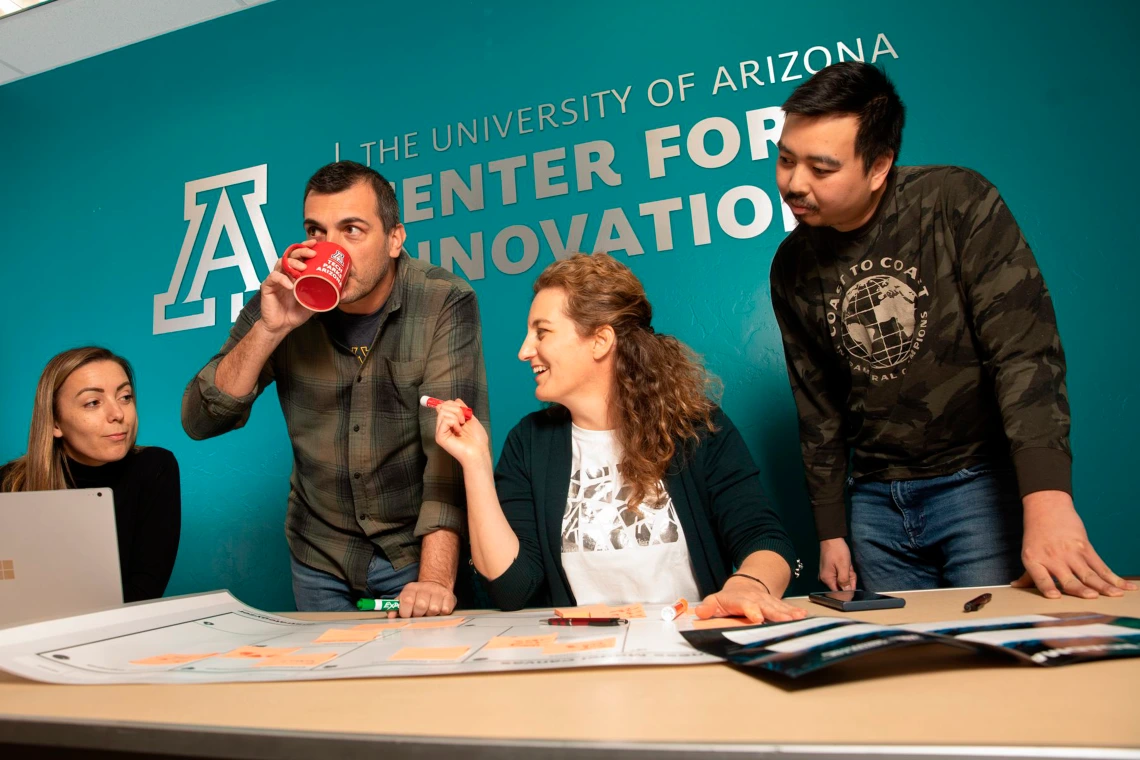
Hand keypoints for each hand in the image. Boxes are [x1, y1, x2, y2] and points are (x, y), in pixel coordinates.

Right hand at [259, 241, 317, 335]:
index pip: (298, 254)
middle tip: (312, 253)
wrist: (282, 326)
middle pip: (290, 254)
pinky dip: (282, 279)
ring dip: (293, 263)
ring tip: (303, 267)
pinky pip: (274, 278)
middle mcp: (285, 273)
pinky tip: (291, 285)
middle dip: (301, 251)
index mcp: (294, 273)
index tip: (316, 243)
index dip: (305, 246)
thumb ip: (326, 295)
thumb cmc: (296, 312)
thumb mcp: (315, 302)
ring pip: (281, 262)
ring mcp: (276, 279)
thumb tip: (343, 292)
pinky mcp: (268, 286)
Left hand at [390, 580, 456, 618]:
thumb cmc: (417, 597)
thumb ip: (395, 608)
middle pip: (421, 606)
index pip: (407, 600)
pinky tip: (439, 610)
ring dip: (431, 614)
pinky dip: (442, 613)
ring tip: (429, 611)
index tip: (407, 616)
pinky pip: (445, 610)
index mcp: (411, 589)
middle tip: (420, 614)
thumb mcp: (404, 599)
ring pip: (434, 609)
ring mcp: (438, 591)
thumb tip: (391, 616)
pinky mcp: (449, 596)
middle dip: (419, 614)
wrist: (435, 585)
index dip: (406, 612)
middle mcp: (424, 588)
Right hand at [432, 398, 490, 468]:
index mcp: (450, 422)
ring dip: (457, 416)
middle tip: (464, 420)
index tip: (463, 410)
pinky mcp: (440, 436)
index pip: (444, 405)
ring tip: (462, 426)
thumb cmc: (477, 439)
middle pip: (442, 406)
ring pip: (443, 411)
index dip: (453, 404)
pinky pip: (445, 420)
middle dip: (456, 409)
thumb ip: (463, 409)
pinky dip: (454, 422)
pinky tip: (459, 431)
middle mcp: (443, 426)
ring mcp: (440, 431)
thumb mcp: (471, 418)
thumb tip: (456, 400)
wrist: (479, 451)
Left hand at [695, 575, 807, 623]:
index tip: (757, 618)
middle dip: (775, 613)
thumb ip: (708, 607)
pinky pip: (786, 607)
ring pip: (778, 606)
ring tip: (797, 618)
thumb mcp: (715, 600)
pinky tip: (803, 615)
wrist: (745, 586)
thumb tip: (699, 612)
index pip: (745, 604)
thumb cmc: (730, 598)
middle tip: (784, 621)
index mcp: (739, 599)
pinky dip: (795, 611)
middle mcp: (755, 599)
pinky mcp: (776, 604)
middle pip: (765, 606)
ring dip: (788, 613)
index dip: (751, 610)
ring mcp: (767, 601)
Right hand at [819, 537, 856, 590]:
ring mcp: (828, 573)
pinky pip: (841, 574)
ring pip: (842, 579)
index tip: (853, 583)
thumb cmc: (837, 551)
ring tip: (848, 565)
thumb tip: (847, 592)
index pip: (838, 592)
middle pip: (841, 585)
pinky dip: (846, 570)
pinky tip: (847, 564)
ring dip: (848, 573)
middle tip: (850, 569)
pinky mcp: (831, 569)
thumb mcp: (843, 566)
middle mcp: (826, 578)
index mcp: (827, 579)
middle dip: (849, 578)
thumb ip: (845, 581)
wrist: (832, 538)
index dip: (847, 590)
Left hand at [1012, 491, 1135, 598]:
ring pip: (1089, 572)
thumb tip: (1016, 587)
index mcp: (1034, 561)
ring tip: (1115, 594)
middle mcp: (1052, 558)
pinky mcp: (1085, 547)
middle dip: (1080, 588)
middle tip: (1092, 597)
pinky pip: (1101, 565)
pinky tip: (1125, 586)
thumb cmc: (1036, 535)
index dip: (1047, 586)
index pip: (1040, 577)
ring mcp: (1070, 552)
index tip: (1055, 596)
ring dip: (1103, 584)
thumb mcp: (1029, 553)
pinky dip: (1114, 577)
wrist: (1047, 509)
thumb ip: (1028, 575)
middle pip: (1068, 577)